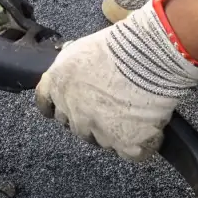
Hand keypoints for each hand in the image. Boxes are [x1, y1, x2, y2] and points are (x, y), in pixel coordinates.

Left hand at [34, 0, 197, 161]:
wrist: (147, 54)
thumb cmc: (120, 45)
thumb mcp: (81, 49)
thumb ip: (72, 68)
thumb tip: (76, 73)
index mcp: (57, 85)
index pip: (47, 105)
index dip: (61, 107)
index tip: (69, 108)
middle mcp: (72, 112)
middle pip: (78, 127)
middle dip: (93, 120)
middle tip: (114, 107)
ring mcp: (97, 131)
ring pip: (104, 141)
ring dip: (118, 132)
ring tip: (137, 112)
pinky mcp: (125, 143)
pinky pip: (132, 153)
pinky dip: (143, 143)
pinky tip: (150, 128)